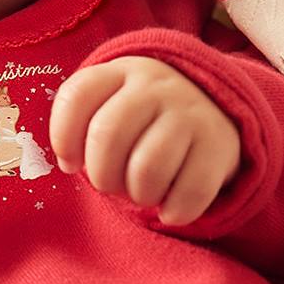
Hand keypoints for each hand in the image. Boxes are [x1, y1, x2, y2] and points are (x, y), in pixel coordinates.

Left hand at [49, 53, 240, 225]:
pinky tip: (170, 207)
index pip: (77, 97)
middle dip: (101, 175)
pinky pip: (190, 193)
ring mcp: (190, 113)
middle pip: (107, 135)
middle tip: (111, 184)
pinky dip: (174, 212)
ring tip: (144, 192)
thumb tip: (70, 163)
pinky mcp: (219, 145)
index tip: (72, 163)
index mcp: (122, 72)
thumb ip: (82, 125)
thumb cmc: (146, 119)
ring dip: (139, 195)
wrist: (217, 107)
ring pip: (147, 169)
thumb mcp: (113, 102)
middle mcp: (156, 87)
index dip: (63, 139)